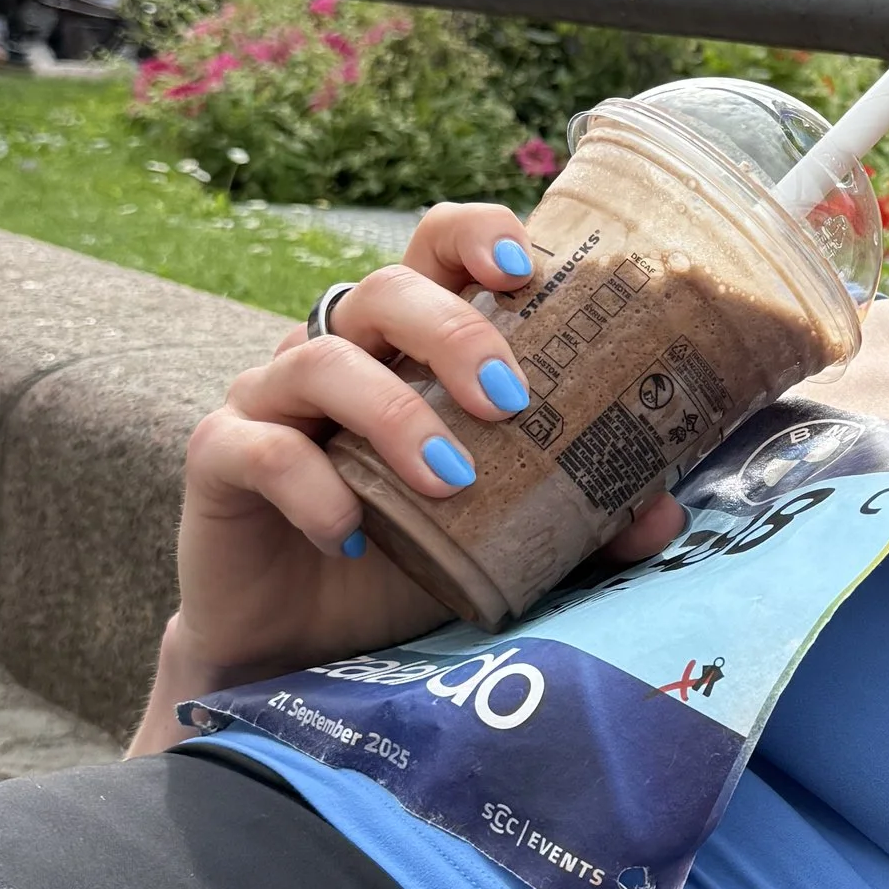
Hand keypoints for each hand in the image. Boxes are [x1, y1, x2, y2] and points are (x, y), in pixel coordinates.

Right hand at [166, 201, 681, 692]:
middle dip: (453, 331)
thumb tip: (668, 510)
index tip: (527, 267)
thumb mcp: (504, 540)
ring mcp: (272, 399)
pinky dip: (310, 486)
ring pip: (319, 358)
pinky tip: (353, 535)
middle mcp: (339, 351)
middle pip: (385, 288)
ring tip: (448, 483)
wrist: (303, 653)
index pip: (436, 249)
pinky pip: (255, 446)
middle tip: (509, 403)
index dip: (477, 235)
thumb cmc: (408, 564)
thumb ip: (583, 522)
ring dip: (392, 414)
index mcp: (409, 346)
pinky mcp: (221, 460)